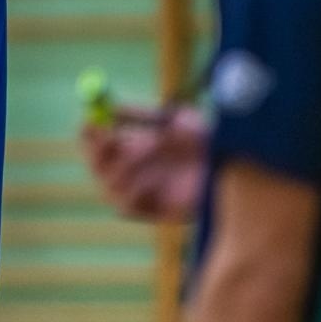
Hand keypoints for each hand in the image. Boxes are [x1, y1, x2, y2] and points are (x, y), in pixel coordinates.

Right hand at [80, 105, 207, 221]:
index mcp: (132, 147)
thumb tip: (110, 108)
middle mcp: (130, 172)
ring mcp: (137, 194)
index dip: (90, 131)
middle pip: (94, 164)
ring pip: (108, 183)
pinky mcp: (147, 214)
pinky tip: (159, 182)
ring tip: (153, 149)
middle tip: (109, 135)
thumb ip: (142, 116)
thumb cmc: (205, 144)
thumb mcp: (173, 121)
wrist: (230, 172)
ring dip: (126, 164)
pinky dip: (136, 190)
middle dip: (98, 149)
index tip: (91, 118)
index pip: (95, 141)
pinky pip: (126, 204)